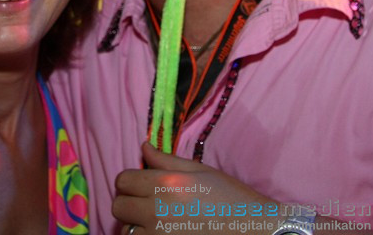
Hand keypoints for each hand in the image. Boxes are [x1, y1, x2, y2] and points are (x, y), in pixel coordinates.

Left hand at [113, 141, 275, 234]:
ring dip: (136, 226)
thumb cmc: (230, 198)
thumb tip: (144, 147)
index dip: (131, 181)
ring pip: (126, 231)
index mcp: (166, 183)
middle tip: (147, 204)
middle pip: (118, 206)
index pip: (123, 180)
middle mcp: (157, 210)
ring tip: (157, 223)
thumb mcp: (200, 171)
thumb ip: (167, 161)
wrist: (254, 229)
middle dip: (129, 203)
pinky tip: (163, 234)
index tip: (142, 185)